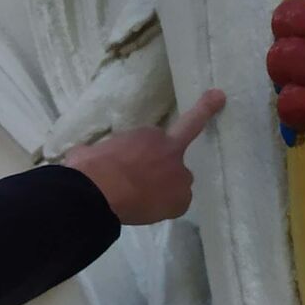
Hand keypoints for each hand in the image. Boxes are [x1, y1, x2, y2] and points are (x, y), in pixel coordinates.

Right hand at [64, 89, 225, 224]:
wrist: (96, 194)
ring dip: (164, 186)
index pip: (183, 122)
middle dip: (162, 164)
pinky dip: (165, 205)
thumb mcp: (89, 151)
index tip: (218, 96)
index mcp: (149, 135)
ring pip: (176, 181)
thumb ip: (101, 151)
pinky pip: (176, 203)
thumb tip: (86, 156)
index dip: (202, 110)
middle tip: (141, 177)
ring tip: (140, 197)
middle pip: (174, 157)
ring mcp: (179, 176)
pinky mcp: (181, 200)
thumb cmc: (88, 169)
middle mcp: (171, 151)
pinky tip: (147, 208)